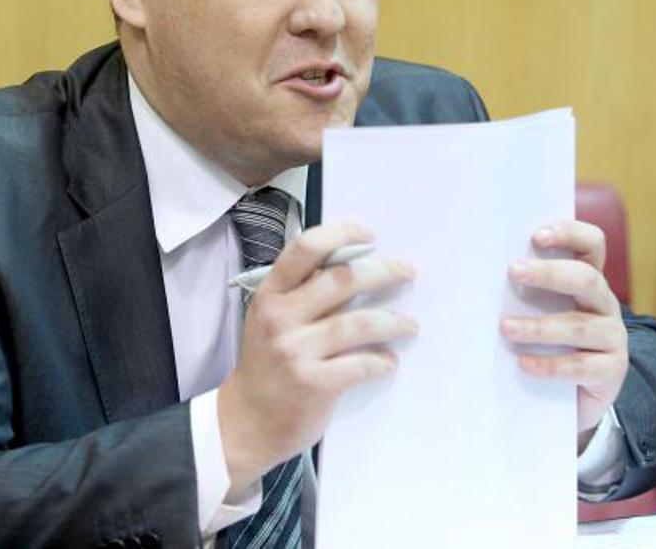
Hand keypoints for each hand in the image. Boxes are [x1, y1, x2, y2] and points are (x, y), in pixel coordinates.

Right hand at [217, 222, 416, 491]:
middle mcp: (280, 318)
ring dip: (393, 321)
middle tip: (407, 271)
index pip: (305, 248)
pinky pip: (360, 365)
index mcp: (270, 295)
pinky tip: (388, 362)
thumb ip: (302, 294)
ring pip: (358, 323)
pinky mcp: (314, 383)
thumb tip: (353, 267)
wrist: (246, 421)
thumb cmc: (266, 365)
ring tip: (409, 324)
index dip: (341, 234)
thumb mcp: (269, 320)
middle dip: (383, 271)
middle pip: (341, 279)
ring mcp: (296, 351)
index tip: (369, 236)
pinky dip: (381, 362)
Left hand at [500, 221, 628, 437]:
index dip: (569, 234)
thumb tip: (475, 273)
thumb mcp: (539, 310)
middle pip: (587, 279)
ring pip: (580, 325)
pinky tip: (523, 364)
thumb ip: (522, 290)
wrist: (574, 394)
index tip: (536, 236)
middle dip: (549, 273)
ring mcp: (612, 337)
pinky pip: (581, 366)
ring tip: (506, 328)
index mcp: (588, 280)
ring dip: (540, 326)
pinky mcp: (611, 370)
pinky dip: (550, 365)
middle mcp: (604, 304)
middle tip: (513, 271)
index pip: (591, 244)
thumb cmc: (547, 340)